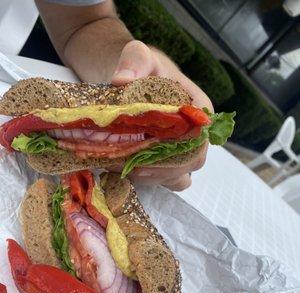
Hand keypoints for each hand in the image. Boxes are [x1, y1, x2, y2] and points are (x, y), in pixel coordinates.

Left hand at [111, 40, 212, 190]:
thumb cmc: (142, 67)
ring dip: (156, 177)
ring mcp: (184, 148)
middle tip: (131, 165)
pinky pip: (169, 180)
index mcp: (199, 109)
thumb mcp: (139, 56)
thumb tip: (121, 80)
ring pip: (181, 176)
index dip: (177, 152)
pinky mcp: (170, 159)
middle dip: (163, 169)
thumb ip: (134, 61)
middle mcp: (197, 133)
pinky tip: (128, 171)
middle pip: (192, 163)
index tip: (148, 155)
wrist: (133, 78)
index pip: (200, 140)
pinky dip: (153, 181)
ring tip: (127, 168)